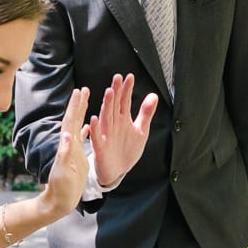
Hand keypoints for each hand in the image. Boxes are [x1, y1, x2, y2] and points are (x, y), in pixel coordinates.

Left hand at [37, 87, 91, 219]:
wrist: (58, 201)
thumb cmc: (61, 189)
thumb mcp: (63, 171)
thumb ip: (65, 153)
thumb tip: (66, 134)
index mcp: (67, 146)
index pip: (71, 122)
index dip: (75, 106)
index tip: (79, 91)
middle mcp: (68, 145)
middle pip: (74, 120)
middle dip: (78, 104)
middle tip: (82, 89)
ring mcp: (72, 151)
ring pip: (78, 127)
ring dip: (81, 113)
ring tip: (85, 100)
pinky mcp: (77, 158)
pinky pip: (82, 140)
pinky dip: (85, 131)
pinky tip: (88, 125)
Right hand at [90, 74, 157, 188]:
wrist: (117, 171)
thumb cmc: (126, 150)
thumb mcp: (141, 131)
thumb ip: (146, 113)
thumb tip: (154, 96)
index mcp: (122, 119)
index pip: (125, 101)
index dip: (127, 90)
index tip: (129, 77)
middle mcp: (113, 124)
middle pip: (114, 106)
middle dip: (116, 92)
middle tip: (117, 78)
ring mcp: (106, 134)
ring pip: (106, 118)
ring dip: (107, 105)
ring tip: (109, 93)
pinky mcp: (100, 147)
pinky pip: (96, 137)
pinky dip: (95, 128)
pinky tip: (94, 119)